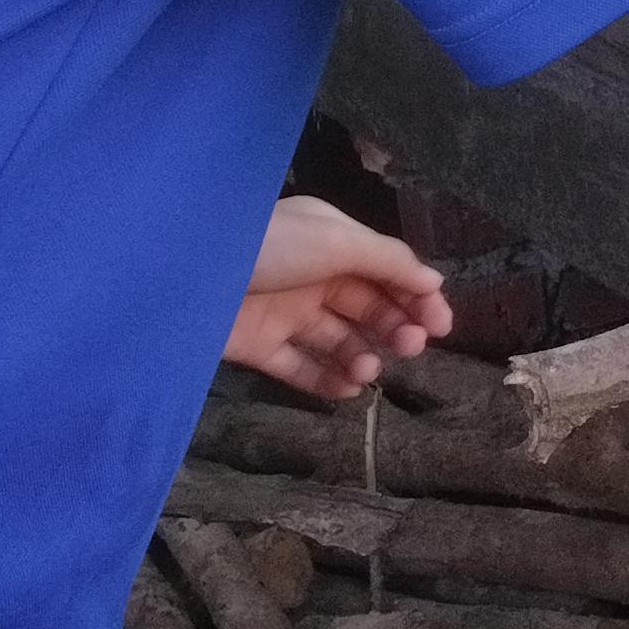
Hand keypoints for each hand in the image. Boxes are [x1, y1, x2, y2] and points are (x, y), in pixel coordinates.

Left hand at [224, 198, 453, 400]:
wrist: (186, 274)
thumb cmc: (270, 245)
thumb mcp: (336, 240)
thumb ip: (389, 261)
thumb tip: (433, 281)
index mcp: (332, 241)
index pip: (386, 271)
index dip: (417, 296)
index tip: (441, 326)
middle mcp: (311, 275)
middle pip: (367, 307)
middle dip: (394, 327)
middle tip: (411, 347)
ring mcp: (284, 313)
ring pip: (337, 340)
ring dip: (362, 356)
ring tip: (367, 369)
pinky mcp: (258, 347)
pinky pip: (300, 368)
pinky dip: (326, 380)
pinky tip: (348, 388)